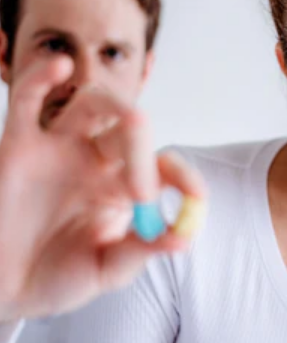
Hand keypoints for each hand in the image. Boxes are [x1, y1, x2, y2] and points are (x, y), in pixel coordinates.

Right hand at [0, 57, 205, 320]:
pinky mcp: (19, 144)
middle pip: (131, 130)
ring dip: (114, 103)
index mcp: (124, 186)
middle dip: (143, 151)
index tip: (197, 198)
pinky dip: (41, 77)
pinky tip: (59, 66)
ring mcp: (59, 148)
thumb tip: (184, 238)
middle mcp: (96, 160)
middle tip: (141, 193)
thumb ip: (141, 250)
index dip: (184, 176)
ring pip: (92, 102)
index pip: (163, 164)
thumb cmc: (57, 278)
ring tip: (133, 124)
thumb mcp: (107, 270)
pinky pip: (27, 100)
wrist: (4, 290)